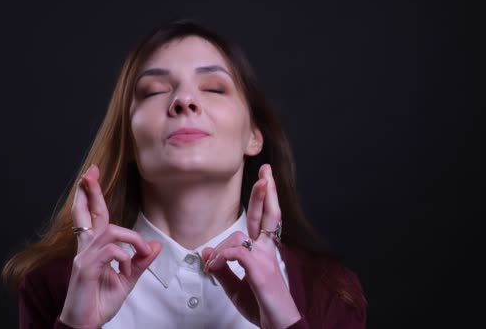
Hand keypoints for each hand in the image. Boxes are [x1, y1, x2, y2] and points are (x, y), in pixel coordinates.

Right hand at [60, 164, 161, 327]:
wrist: (84, 323)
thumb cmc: (99, 301)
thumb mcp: (126, 280)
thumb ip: (139, 262)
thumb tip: (155, 246)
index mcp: (93, 248)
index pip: (92, 216)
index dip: (91, 195)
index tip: (91, 175)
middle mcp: (85, 249)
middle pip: (87, 213)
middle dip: (90, 191)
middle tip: (91, 171)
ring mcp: (83, 258)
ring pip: (109, 232)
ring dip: (130, 238)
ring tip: (139, 253)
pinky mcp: (85, 269)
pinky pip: (109, 251)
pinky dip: (124, 256)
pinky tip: (125, 268)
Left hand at [202, 164, 300, 328]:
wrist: (277, 325)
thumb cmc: (261, 305)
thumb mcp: (235, 286)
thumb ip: (223, 268)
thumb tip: (208, 254)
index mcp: (264, 251)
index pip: (263, 219)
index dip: (264, 198)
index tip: (265, 179)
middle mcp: (268, 251)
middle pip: (267, 214)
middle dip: (266, 191)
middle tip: (266, 172)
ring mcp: (266, 259)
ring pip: (238, 237)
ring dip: (221, 250)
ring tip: (213, 267)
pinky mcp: (261, 271)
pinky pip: (237, 253)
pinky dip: (222, 259)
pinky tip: (216, 268)